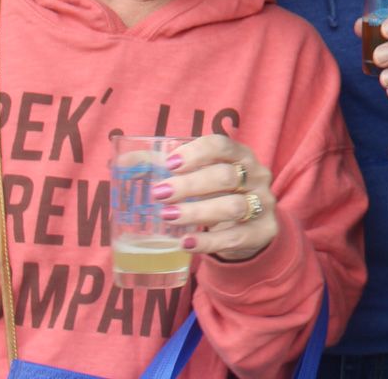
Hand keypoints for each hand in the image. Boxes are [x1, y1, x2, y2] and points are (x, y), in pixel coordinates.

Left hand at [155, 134, 279, 262]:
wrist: (252, 229)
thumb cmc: (219, 195)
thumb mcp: (203, 178)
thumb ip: (170, 168)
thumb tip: (124, 160)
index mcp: (241, 156)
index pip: (223, 146)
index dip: (196, 153)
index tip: (169, 164)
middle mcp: (257, 176)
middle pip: (226, 176)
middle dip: (190, 185)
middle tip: (160, 194)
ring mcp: (263, 205)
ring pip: (232, 207)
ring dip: (197, 211)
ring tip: (168, 217)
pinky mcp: (263, 231)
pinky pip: (235, 237)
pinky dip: (208, 241)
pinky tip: (186, 242)